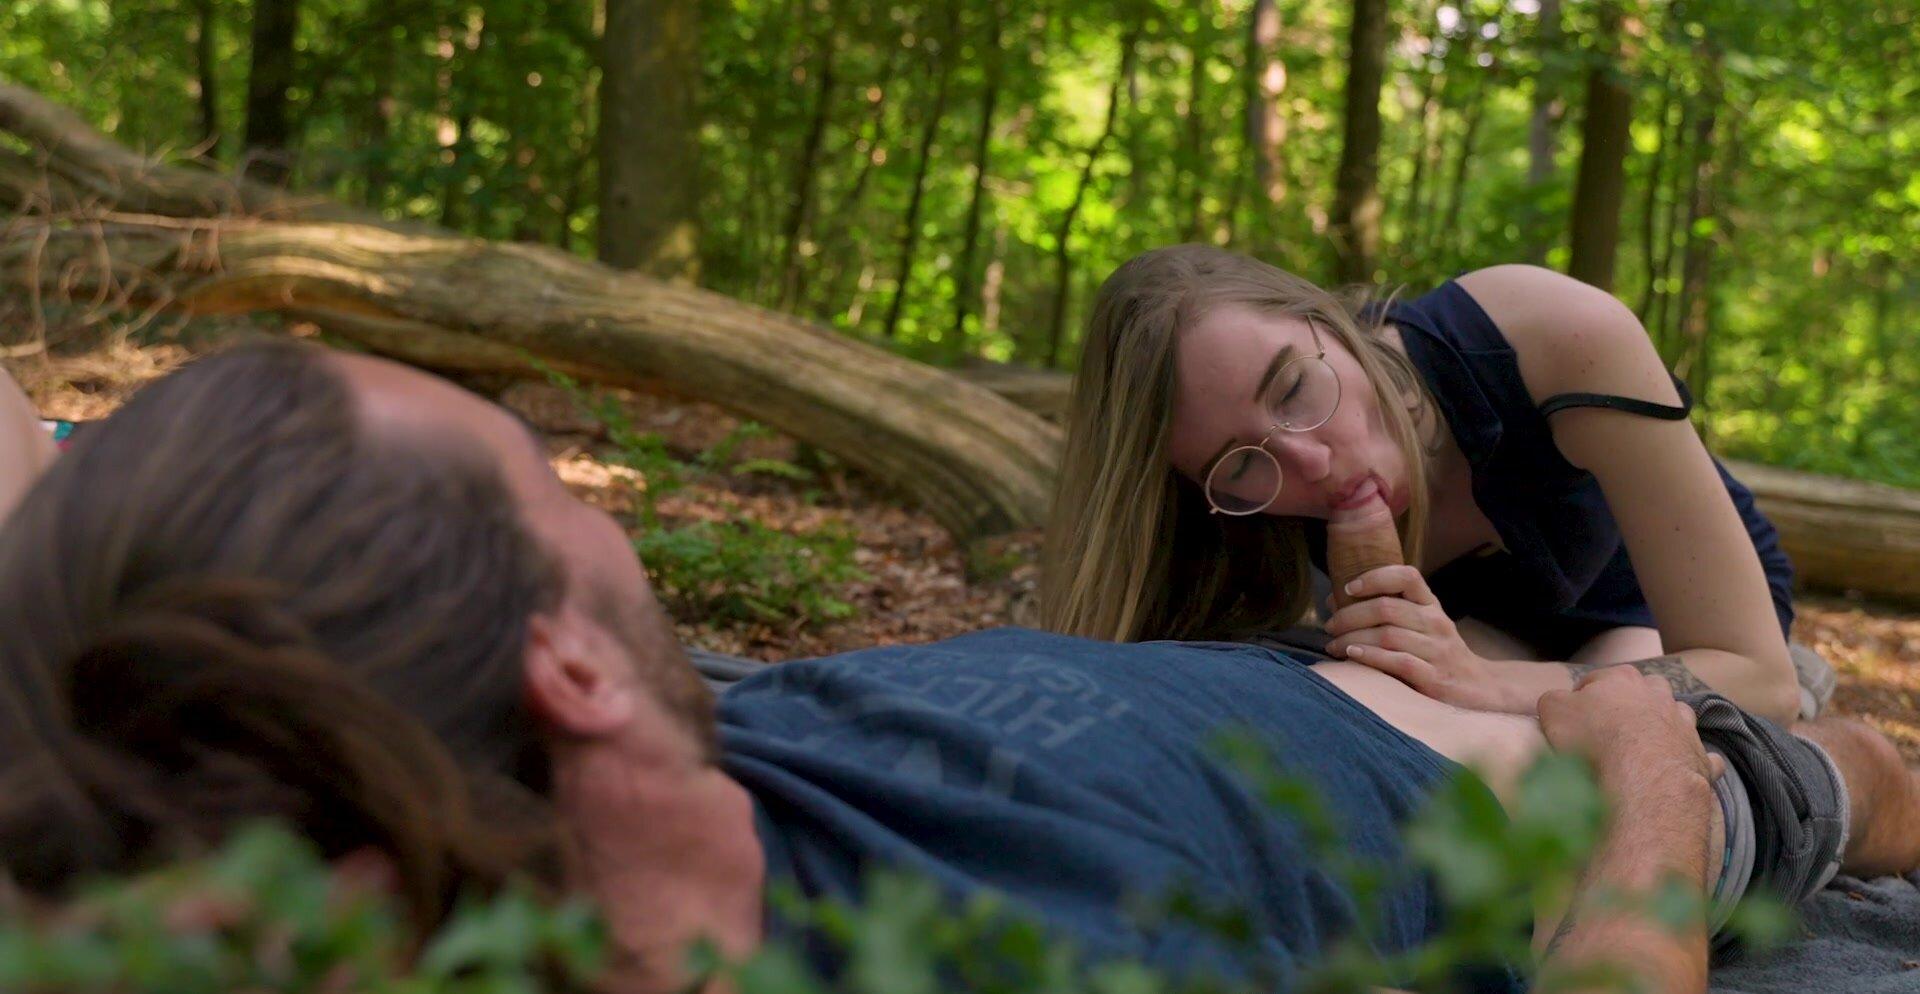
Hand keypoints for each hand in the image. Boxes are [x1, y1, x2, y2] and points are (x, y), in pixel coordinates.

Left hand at [1323, 565, 1520, 711]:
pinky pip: (1397, 662)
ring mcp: (1438, 650)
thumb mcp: (1421, 624)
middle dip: (1350, 615)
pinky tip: (1352, 656)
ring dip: (1352, 638)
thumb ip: (1386, 610)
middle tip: (1330, 626)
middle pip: (1386, 608)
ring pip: (1387, 635)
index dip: (1374, 577)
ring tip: (1334, 645)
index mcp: (1431, 605)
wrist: (1478, 688)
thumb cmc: (1437, 653)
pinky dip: (1370, 657)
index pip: (1406, 576)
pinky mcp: (1435, 678)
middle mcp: (1436, 622)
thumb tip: (1334, 600)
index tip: (1348, 588)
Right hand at [1537, 666, 1724, 790]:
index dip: (1581, 698)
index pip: (1597, 680)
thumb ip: (1553, 700)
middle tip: (1613, 728)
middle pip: (1645, 690)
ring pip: (1679, 715)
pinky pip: (1703, 756)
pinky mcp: (1700, 758)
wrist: (1642, 778)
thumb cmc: (1593, 739)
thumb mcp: (1553, 710)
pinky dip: (1694, 760)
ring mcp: (1684, 726)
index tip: (1573, 719)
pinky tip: (1682, 771)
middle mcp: (1658, 696)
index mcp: (1622, 679)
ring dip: (1667, 725)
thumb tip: (1559, 703)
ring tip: (1647, 747)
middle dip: (1632, 703)